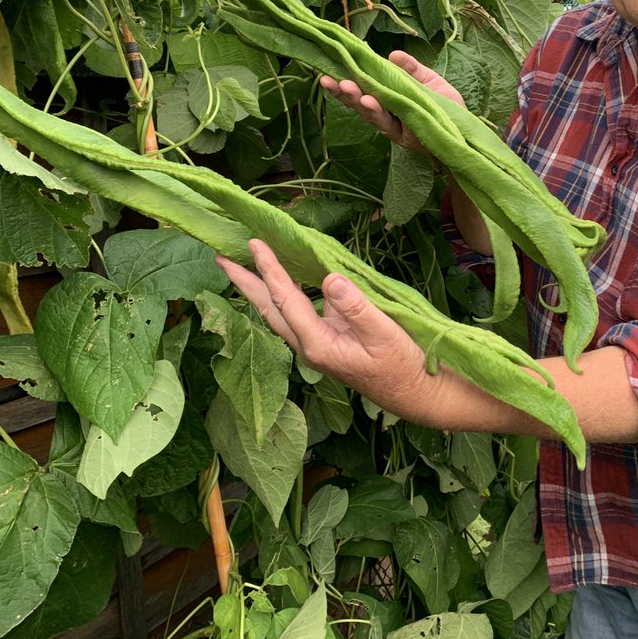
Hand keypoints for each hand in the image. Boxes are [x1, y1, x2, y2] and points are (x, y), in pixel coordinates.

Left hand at [216, 240, 442, 422]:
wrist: (417, 395)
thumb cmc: (405, 367)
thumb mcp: (385, 334)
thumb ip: (358, 307)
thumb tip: (330, 278)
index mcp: (319, 345)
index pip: (287, 300)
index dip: (270, 270)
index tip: (254, 243)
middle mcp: (309, 347)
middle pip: (268, 309)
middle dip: (244, 283)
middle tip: (219, 256)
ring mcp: (316, 346)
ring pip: (279, 313)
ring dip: (258, 288)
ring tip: (241, 265)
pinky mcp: (326, 342)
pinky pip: (295, 314)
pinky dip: (282, 294)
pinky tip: (281, 280)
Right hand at [320, 50, 463, 151]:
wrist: (469, 131)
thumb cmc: (447, 106)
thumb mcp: (428, 81)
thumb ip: (411, 69)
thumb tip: (392, 54)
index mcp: (389, 102)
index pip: (363, 91)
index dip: (345, 82)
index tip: (327, 70)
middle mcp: (388, 118)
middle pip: (360, 105)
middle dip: (344, 93)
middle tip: (327, 80)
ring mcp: (396, 129)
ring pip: (372, 116)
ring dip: (358, 101)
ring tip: (347, 87)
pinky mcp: (407, 138)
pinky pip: (390, 125)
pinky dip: (378, 113)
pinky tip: (368, 101)